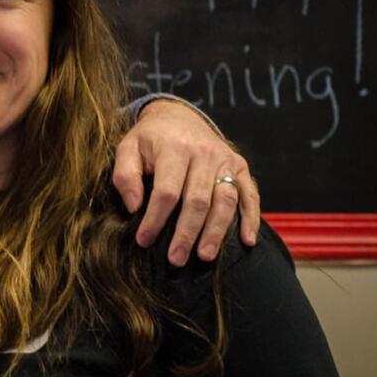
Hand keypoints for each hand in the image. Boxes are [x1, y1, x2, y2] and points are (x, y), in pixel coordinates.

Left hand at [113, 99, 259, 265]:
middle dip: (187, 233)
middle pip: (198, 200)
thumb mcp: (127, 149)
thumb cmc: (149, 140)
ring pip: (225, 200)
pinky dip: (251, 218)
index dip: (155, 219)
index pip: (167, 191)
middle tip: (175, 259)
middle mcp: (204, 154)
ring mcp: (226, 160)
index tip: (144, 240)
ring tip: (205, 256)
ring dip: (216, 231)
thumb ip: (125, 176)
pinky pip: (250, 194)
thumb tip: (134, 207)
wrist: (178, 116)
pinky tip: (246, 241)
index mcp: (175, 149)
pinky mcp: (240, 166)